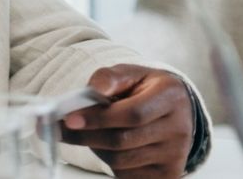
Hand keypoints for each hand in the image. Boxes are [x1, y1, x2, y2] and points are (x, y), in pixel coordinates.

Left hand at [60, 65, 196, 178]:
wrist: (177, 110)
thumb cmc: (148, 90)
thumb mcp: (132, 74)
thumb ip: (109, 78)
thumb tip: (92, 91)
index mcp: (171, 97)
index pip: (132, 113)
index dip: (98, 118)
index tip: (70, 119)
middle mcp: (178, 128)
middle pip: (123, 140)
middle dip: (87, 135)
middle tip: (64, 129)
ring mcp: (174, 154)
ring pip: (121, 160)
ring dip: (97, 148)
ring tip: (91, 133)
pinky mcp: (167, 173)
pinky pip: (127, 174)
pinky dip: (111, 162)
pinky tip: (109, 147)